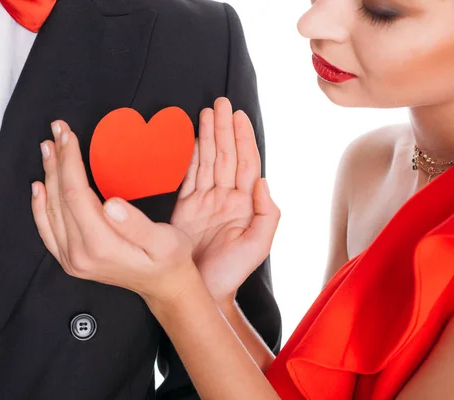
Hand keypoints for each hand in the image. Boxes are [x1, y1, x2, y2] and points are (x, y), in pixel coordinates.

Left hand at [31, 120, 198, 304]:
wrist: (163, 286)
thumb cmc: (168, 259)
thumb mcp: (165, 241)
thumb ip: (136, 225)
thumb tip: (111, 204)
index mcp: (101, 245)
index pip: (76, 194)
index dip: (70, 161)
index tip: (69, 135)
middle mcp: (79, 254)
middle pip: (60, 198)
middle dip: (57, 161)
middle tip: (56, 130)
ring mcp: (72, 259)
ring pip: (51, 210)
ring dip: (48, 176)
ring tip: (49, 149)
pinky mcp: (70, 260)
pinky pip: (47, 230)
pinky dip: (40, 206)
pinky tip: (39, 187)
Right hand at [171, 98, 279, 304]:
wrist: (202, 290)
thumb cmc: (231, 272)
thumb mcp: (258, 246)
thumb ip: (267, 213)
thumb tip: (262, 180)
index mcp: (244, 204)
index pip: (245, 162)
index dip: (243, 138)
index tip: (238, 116)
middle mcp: (226, 198)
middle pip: (226, 155)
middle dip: (224, 128)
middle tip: (221, 103)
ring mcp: (206, 201)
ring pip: (208, 160)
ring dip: (208, 135)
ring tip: (207, 112)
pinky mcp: (186, 207)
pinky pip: (189, 175)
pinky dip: (191, 155)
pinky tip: (192, 139)